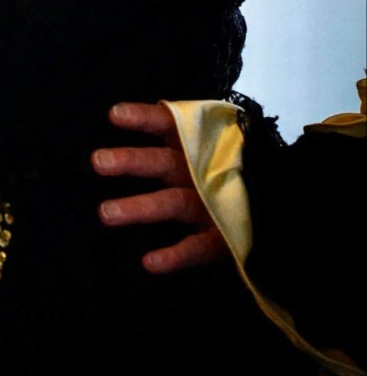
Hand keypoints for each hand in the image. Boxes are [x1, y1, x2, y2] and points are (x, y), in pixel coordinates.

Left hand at [91, 102, 227, 273]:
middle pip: (161, 162)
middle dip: (130, 161)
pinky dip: (175, 256)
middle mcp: (198, 170)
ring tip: (104, 214)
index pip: (166, 122)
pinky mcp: (223, 237)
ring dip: (139, 207)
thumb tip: (120, 122)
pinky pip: (197, 247)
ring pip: (172, 203)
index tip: (113, 114)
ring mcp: (210, 204)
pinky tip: (150, 263)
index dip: (142, 117)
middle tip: (96, 161)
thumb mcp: (207, 145)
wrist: (280, 201)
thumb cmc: (229, 169)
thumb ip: (177, 135)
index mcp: (193, 144)